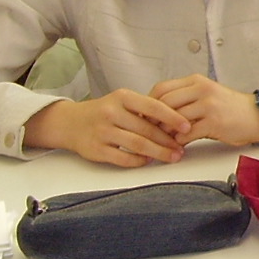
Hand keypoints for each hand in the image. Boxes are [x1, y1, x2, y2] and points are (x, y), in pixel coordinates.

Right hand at [23, 90, 189, 166]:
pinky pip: (123, 158)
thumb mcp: (123, 101)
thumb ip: (146, 108)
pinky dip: (139, 161)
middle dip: (168, 140)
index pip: (153, 106)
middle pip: (147, 129)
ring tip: (172, 156)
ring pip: (138, 145)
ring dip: (158, 153)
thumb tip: (176, 121)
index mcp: (123, 97)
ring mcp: (102, 131)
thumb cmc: (104, 111)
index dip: (173, 117)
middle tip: (182, 148)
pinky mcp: (96, 149)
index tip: (187, 126)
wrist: (70, 122)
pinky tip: (149, 161)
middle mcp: (111, 112)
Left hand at [149, 75, 258, 146]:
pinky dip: (180, 141)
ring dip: (166, 133)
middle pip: (164, 102)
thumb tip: (158, 112)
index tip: (145, 116)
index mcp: (196, 81)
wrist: (258, 116)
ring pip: (174, 118)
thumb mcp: (206, 95)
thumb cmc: (231, 108)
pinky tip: (179, 145)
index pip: (161, 88)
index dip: (149, 103)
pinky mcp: (214, 122)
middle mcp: (202, 90)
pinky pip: (187, 133)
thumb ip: (185, 99)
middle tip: (150, 131)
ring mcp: (209, 105)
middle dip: (154, 120)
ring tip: (164, 141)